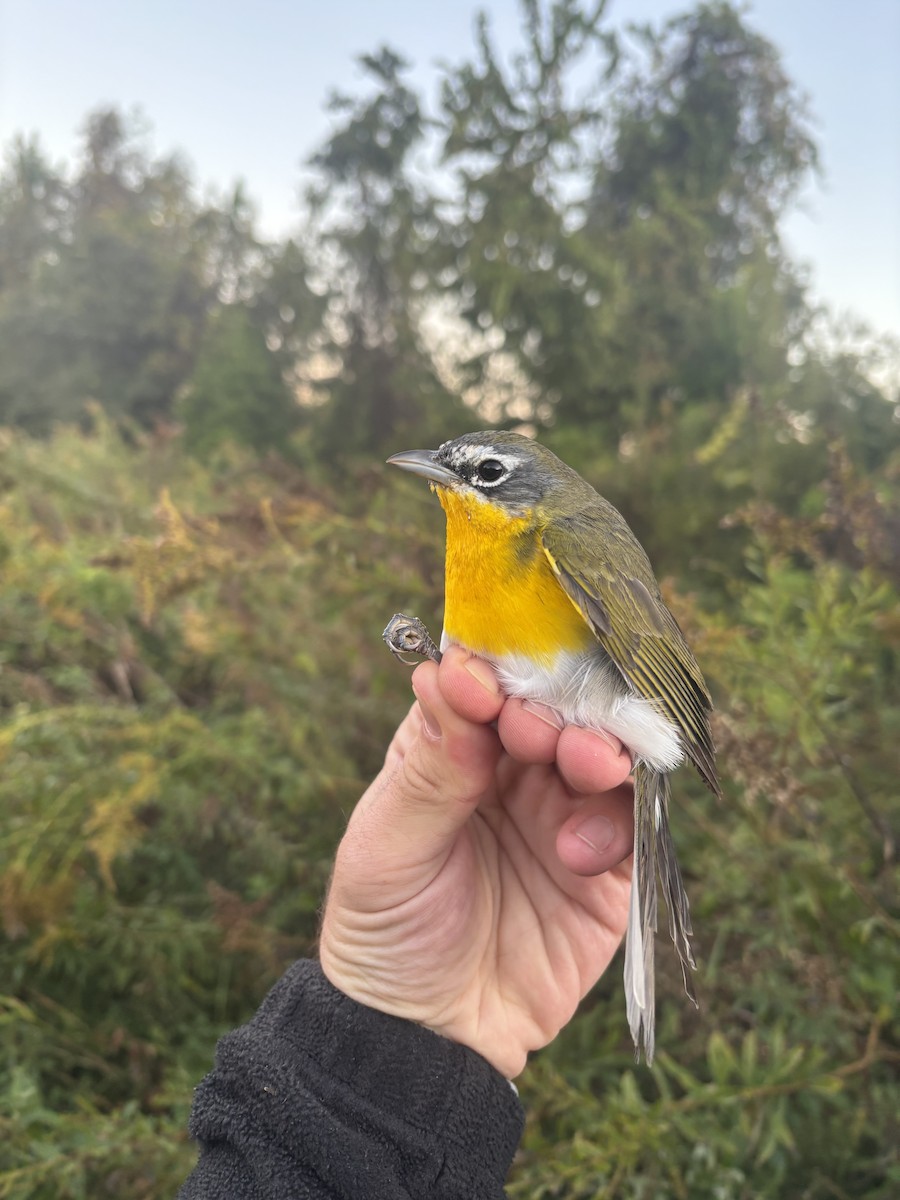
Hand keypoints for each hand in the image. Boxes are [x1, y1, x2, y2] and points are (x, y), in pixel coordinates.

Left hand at [319, 645, 633, 1077]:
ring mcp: (560, 815)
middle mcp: (510, 772)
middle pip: (551, 709)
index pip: (482, 685)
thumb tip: (450, 673)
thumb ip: (428, 767)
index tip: (489, 682)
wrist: (428, 1038)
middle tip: (540, 731)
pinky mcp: (605, 869)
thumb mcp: (387, 848)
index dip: (493, 673)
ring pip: (600, 753)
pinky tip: (577, 853)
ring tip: (583, 766)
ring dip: (596, 749)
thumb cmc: (386, 933)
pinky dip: (613, 822)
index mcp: (448, 750)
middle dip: (554, 707)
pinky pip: (630, 822)